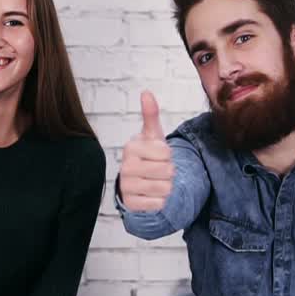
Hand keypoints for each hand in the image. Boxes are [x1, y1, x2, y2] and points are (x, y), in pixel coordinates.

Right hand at [118, 90, 173, 211]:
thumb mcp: (152, 136)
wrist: (136, 182)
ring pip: (165, 188)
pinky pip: (159, 204)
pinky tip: (150, 194)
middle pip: (168, 171)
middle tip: (157, 170)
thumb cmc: (148, 156)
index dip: (168, 156)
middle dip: (168, 172)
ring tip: (155, 181)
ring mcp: (126, 186)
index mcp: (132, 147)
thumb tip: (146, 92)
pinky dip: (159, 201)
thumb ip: (150, 115)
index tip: (157, 155)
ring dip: (166, 187)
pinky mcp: (130, 204)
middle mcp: (126, 166)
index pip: (167, 153)